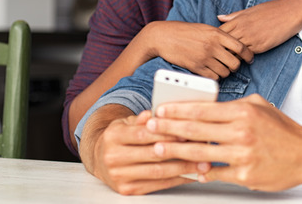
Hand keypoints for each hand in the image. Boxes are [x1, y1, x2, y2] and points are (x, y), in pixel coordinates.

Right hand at [85, 108, 210, 194]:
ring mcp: (119, 176)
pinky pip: (157, 185)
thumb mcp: (127, 122)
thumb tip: (157, 113)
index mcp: (114, 136)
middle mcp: (113, 157)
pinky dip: (177, 180)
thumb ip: (143, 118)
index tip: (188, 132)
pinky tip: (191, 175)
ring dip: (184, 168)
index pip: (144, 134)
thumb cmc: (120, 138)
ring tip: (203, 164)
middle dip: (180, 151)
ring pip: (158, 172)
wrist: (99, 158)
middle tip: (202, 148)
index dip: (167, 133)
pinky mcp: (126, 189)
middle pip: (153, 154)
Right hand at [139, 21, 252, 78]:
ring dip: (225, 72)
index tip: (249, 59)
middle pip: (235, 63)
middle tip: (231, 65)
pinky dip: (214, 76)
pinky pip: (213, 77)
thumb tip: (235, 45)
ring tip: (219, 67)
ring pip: (225, 72)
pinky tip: (211, 72)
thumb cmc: (185, 31)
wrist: (164, 36)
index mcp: (217, 34)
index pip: (241, 47)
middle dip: (235, 66)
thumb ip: (220, 36)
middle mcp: (212, 46)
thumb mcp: (205, 28)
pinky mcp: (196, 67)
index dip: (248, 55)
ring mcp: (204, 57)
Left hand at [146, 94, 301, 190]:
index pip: (202, 109)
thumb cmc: (283, 129)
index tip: (160, 110)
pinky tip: (185, 169)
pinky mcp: (245, 176)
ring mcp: (243, 155)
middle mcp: (242, 132)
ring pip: (201, 153)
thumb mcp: (259, 106)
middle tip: (150, 127)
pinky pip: (215, 174)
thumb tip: (206, 107)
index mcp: (243, 112)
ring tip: (159, 148)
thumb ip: (233, 106)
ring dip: (176, 151)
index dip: (177, 110)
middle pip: (196, 130)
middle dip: (168, 128)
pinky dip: (199, 171)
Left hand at [218, 0, 301, 53]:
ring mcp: (251, 39)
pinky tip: (243, 59)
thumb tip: (219, 17)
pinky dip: (243, 58)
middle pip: (224, 44)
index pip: (219, 32)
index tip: (215, 44)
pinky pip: (247, 55)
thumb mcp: (251, 10)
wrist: (291, 12)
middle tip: (218, 56)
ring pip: (234, 52)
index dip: (216, 39)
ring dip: (231, 56)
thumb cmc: (272, 9)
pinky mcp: (261, 46)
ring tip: (229, 60)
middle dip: (220, 50)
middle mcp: (243, 30)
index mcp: (239, 19)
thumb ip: (234, 16)